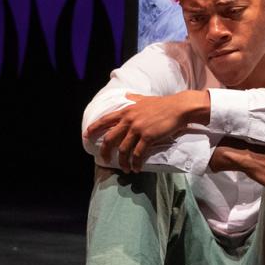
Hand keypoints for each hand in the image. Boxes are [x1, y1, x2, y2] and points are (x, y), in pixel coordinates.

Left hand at [85, 90, 207, 170]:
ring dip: (123, 162)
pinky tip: (136, 168)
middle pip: (110, 138)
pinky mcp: (148, 137)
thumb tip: (127, 95)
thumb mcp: (145, 99)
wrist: (179, 107)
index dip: (94, 128)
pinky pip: (138, 154)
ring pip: (123, 150)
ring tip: (125, 169)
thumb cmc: (163, 103)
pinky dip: (136, 163)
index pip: (105, 119)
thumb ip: (134, 98)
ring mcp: (138, 129)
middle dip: (105, 151)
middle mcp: (129, 120)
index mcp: (127, 111)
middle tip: (105, 160)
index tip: (86, 135)